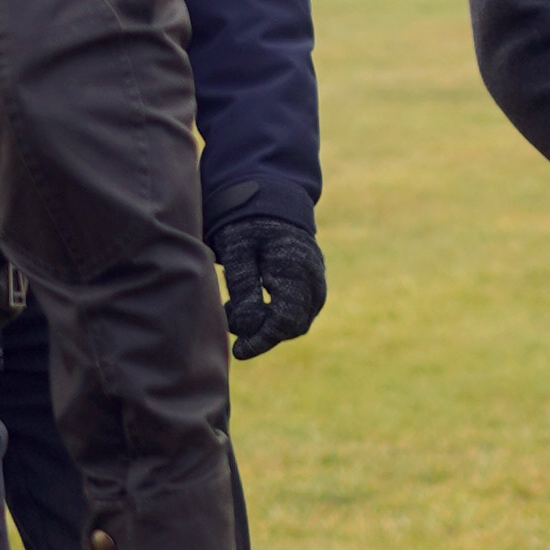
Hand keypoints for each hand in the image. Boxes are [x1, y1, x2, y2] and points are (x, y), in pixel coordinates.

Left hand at [211, 202, 324, 356]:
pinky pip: (300, 310)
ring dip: (270, 324)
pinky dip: (277, 315)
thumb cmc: (248, 222)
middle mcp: (314, 278)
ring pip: (298, 320)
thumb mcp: (237, 249)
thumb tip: (249, 326)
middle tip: (231, 320)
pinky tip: (253, 303)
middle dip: (263, 333)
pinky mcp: (313, 282)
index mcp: (296, 269)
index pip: (286, 320)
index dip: (262, 340)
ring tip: (238, 308)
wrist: (271, 198)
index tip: (239, 351)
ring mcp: (317, 281)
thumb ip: (243, 286)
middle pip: (295, 325)